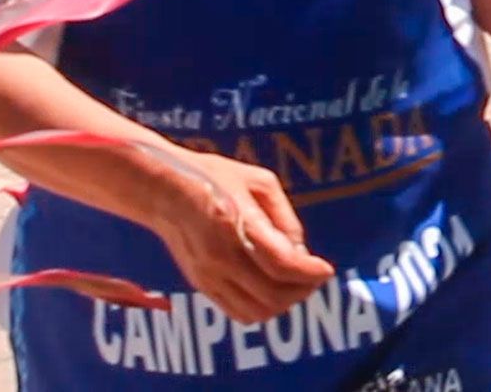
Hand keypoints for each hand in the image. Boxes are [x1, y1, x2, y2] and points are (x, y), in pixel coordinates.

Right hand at [145, 148, 334, 323]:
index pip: (282, 264)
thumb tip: (300, 252)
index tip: (326, 269)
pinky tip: (273, 290)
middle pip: (273, 294)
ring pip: (257, 311)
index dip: (311, 273)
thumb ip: (285, 218)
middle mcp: (221, 256)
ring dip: (285, 303)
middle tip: (315, 277)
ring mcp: (209, 275)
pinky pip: (238, 313)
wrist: (163, 190)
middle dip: (303, 290)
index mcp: (237, 223)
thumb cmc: (215, 178)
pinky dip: (263, 309)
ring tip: (297, 285)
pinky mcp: (201, 285)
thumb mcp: (259, 181)